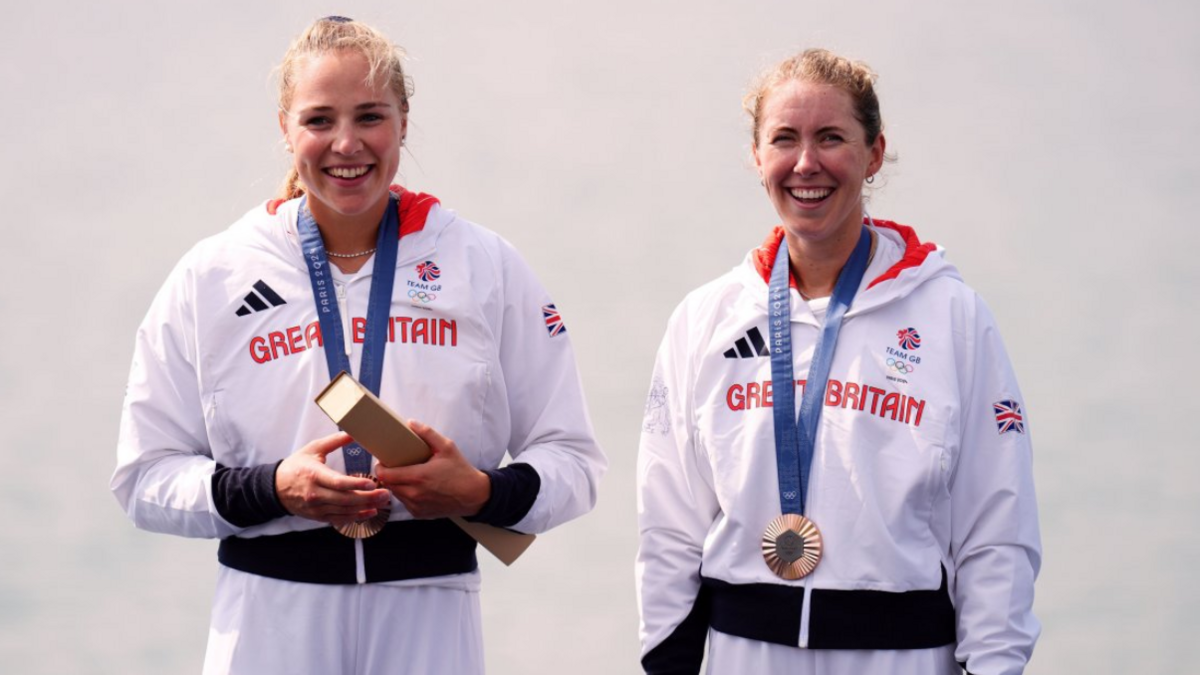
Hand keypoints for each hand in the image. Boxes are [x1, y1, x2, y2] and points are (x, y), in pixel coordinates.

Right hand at [275, 432, 392, 525]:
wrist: (276, 488)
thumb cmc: (296, 466)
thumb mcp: (313, 449)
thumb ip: (334, 441)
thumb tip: (353, 432)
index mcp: (314, 475)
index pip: (338, 482)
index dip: (356, 484)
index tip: (372, 483)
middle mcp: (315, 494)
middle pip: (345, 499)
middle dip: (368, 497)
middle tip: (386, 493)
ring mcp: (316, 507)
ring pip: (345, 511)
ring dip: (365, 508)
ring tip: (382, 501)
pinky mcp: (318, 516)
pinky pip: (339, 519)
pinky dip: (356, 517)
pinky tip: (370, 512)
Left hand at [375, 420, 490, 518]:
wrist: (473, 495)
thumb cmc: (460, 471)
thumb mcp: (447, 447)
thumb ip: (428, 434)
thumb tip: (411, 423)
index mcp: (418, 477)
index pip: (386, 475)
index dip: (380, 467)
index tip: (383, 461)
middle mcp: (414, 494)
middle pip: (388, 484)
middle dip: (388, 475)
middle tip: (394, 466)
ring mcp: (416, 506)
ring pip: (396, 494)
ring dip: (397, 485)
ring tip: (406, 475)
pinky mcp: (419, 513)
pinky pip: (405, 503)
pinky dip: (406, 495)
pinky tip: (416, 487)